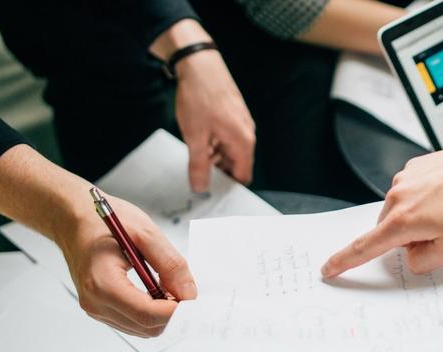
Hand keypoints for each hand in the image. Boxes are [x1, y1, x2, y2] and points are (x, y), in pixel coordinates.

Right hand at [57, 195, 196, 336]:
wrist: (72, 219)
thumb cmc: (102, 221)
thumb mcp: (145, 233)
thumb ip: (170, 264)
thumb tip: (189, 293)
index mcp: (102, 283)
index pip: (147, 314)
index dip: (175, 310)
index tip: (193, 299)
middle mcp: (95, 302)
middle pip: (146, 326)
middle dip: (171, 313)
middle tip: (185, 290)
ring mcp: (95, 309)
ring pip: (142, 329)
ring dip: (161, 314)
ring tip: (168, 286)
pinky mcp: (99, 309)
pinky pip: (132, 322)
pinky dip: (150, 312)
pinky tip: (155, 291)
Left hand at [175, 51, 254, 191]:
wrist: (200, 63)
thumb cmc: (200, 97)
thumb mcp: (195, 136)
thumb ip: (199, 165)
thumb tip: (200, 188)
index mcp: (243, 142)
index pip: (243, 176)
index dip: (229, 188)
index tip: (214, 196)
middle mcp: (247, 134)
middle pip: (237, 165)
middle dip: (220, 174)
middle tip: (200, 180)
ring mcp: (241, 123)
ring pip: (231, 151)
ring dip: (216, 158)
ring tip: (196, 159)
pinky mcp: (233, 115)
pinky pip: (228, 138)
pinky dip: (216, 144)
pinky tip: (199, 142)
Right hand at [322, 141, 442, 276]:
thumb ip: (422, 261)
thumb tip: (410, 254)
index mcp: (402, 221)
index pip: (365, 247)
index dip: (344, 261)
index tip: (328, 268)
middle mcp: (397, 197)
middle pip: (388, 230)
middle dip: (408, 238)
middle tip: (442, 233)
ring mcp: (404, 179)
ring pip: (400, 211)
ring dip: (417, 217)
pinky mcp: (414, 167)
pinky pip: (411, 192)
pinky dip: (424, 199)